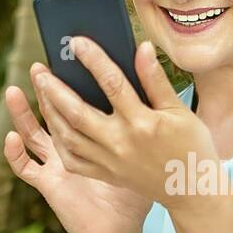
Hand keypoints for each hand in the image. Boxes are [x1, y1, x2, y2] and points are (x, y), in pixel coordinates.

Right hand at [2, 62, 151, 232]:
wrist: (125, 229)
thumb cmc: (143, 187)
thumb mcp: (146, 148)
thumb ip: (144, 119)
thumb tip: (154, 86)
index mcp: (94, 136)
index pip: (78, 105)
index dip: (70, 85)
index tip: (69, 62)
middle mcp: (72, 147)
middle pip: (53, 114)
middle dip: (44, 90)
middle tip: (38, 66)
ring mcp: (56, 165)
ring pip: (33, 135)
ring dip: (20, 114)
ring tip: (12, 91)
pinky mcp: (49, 184)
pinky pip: (26, 168)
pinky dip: (15, 154)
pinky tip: (13, 137)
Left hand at [28, 36, 221, 211]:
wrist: (192, 190)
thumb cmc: (190, 146)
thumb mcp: (180, 111)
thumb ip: (156, 80)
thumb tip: (142, 47)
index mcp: (143, 123)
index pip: (112, 83)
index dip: (93, 59)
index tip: (77, 42)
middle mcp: (121, 143)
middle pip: (78, 112)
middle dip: (55, 90)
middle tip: (40, 70)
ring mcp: (110, 162)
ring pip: (69, 136)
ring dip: (51, 113)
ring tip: (42, 92)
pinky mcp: (106, 175)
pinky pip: (73, 160)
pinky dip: (60, 142)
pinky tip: (54, 124)